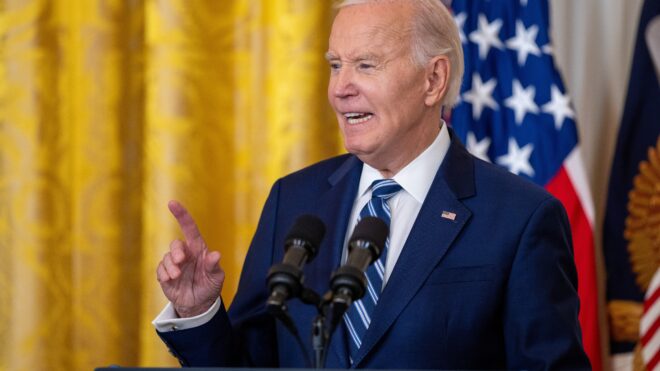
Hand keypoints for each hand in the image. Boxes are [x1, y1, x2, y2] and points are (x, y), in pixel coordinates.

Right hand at [157, 200, 224, 317]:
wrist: (198, 305)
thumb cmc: (209, 286)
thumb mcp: (216, 277)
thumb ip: (213, 266)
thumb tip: (216, 255)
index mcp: (198, 249)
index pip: (189, 228)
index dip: (181, 215)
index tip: (172, 203)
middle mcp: (185, 254)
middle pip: (175, 244)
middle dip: (176, 251)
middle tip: (180, 261)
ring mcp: (174, 264)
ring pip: (166, 258)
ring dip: (170, 266)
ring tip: (177, 276)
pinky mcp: (165, 274)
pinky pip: (160, 269)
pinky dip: (164, 274)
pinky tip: (171, 281)